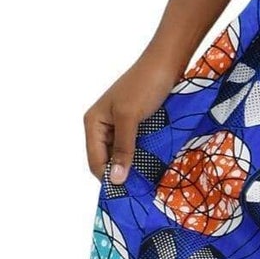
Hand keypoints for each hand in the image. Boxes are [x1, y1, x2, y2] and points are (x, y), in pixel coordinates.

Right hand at [84, 44, 188, 184]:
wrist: (166, 63)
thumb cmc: (145, 86)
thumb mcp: (130, 118)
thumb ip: (123, 148)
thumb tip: (115, 179)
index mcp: (93, 123)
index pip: (95, 161)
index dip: (108, 178)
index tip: (126, 194)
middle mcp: (103, 126)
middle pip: (108, 160)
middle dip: (121, 173)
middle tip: (140, 190)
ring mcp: (120, 125)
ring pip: (122, 155)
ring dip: (133, 166)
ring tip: (147, 180)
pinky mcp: (136, 125)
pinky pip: (135, 147)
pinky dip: (142, 156)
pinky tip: (153, 165)